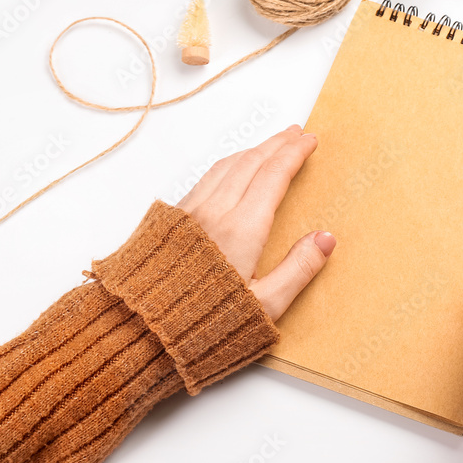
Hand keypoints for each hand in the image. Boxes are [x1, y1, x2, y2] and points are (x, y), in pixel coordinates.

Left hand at [176, 124, 335, 321]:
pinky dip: (228, 165)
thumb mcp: (263, 307)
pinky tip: (231, 171)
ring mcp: (188, 214)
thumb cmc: (202, 326)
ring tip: (269, 146)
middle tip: (296, 133)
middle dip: (276, 144)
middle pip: (250, 162)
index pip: (274, 175)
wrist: (136, 330)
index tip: (310, 140)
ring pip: (224, 167)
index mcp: (242, 230)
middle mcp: (214, 212)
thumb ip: (298, 270)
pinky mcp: (169, 222)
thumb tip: (326, 238)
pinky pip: (204, 180)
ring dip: (251, 151)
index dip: (294, 153)